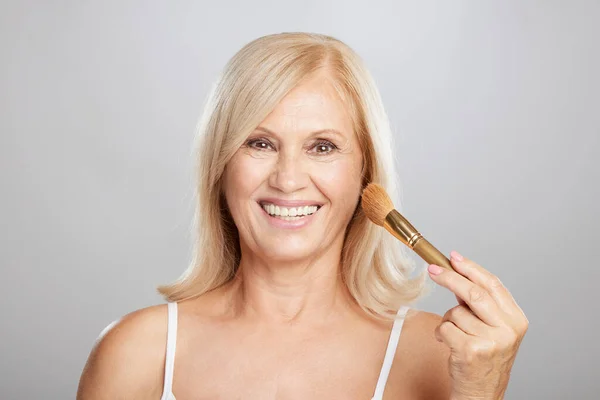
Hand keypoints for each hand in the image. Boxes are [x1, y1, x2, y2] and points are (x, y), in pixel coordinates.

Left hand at [427, 251, 528, 399]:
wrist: (482, 393)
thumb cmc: (484, 357)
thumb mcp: (492, 328)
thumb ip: (480, 303)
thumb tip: (455, 271)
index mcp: (516, 320)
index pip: (493, 284)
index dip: (471, 268)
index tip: (453, 257)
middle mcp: (508, 330)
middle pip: (474, 293)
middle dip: (450, 278)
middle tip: (432, 269)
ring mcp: (491, 342)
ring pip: (456, 312)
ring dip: (448, 319)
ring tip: (455, 334)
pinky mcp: (471, 351)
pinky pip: (445, 328)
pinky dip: (441, 333)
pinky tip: (450, 344)